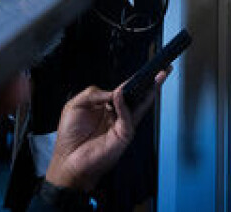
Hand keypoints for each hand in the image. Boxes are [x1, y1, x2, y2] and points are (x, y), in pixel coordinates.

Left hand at [45, 70, 167, 190]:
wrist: (68, 159)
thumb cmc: (70, 136)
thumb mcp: (75, 105)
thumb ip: (93, 93)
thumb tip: (114, 91)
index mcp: (107, 106)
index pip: (124, 90)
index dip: (134, 80)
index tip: (146, 70)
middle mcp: (118, 114)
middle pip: (138, 96)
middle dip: (151, 83)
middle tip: (162, 71)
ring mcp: (123, 125)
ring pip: (141, 105)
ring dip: (151, 91)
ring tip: (157, 77)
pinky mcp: (124, 135)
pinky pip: (126, 117)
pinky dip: (123, 105)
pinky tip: (119, 95)